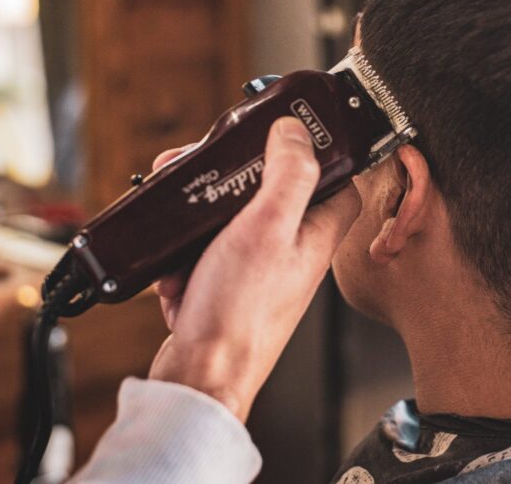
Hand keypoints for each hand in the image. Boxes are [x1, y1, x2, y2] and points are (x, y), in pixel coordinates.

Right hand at [146, 117, 360, 420]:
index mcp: (317, 233)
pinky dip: (184, 255)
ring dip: (197, 215)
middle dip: (229, 177)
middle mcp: (293, 250)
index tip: (282, 131)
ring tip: (176, 212)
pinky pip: (203, 254)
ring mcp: (259, 270)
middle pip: (270, 191)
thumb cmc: (239, 313)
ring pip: (230, 219)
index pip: (335, 177)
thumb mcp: (267, 226)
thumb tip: (296, 131)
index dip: (311, 150)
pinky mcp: (226, 287)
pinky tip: (174, 267)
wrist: (200, 379)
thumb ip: (288, 173)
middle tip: (200, 166)